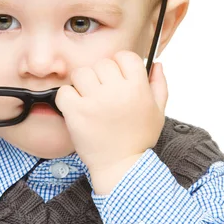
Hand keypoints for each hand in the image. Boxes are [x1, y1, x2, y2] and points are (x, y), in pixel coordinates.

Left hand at [55, 51, 167, 191]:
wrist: (121, 167)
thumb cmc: (138, 140)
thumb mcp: (158, 112)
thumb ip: (159, 85)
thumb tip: (157, 63)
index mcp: (138, 88)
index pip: (124, 56)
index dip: (119, 65)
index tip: (116, 78)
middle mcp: (117, 91)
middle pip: (101, 64)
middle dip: (99, 76)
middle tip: (101, 93)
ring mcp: (95, 101)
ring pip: (81, 73)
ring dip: (81, 85)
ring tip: (87, 100)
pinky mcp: (76, 112)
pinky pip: (64, 91)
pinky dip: (66, 99)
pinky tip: (75, 108)